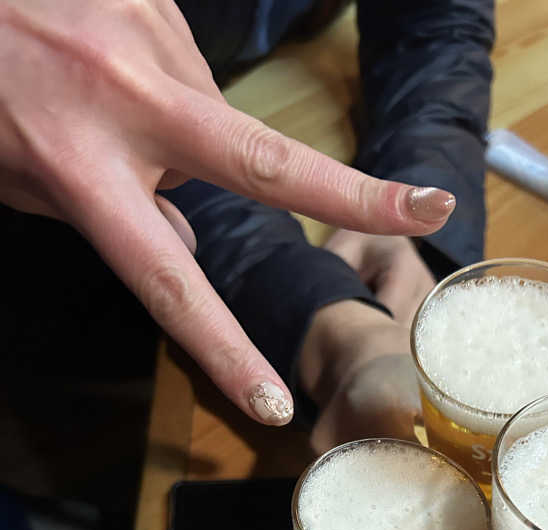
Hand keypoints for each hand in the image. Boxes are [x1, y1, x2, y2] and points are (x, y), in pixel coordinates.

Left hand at [0, 2, 453, 424]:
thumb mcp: (17, 173)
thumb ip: (101, 214)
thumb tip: (181, 237)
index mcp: (80, 168)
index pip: (169, 283)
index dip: (226, 349)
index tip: (271, 399)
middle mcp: (126, 100)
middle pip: (268, 164)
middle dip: (356, 194)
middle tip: (430, 207)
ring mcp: (146, 36)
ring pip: (207, 115)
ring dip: (178, 128)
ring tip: (108, 105)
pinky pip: (183, 66)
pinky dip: (161, 82)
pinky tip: (112, 66)